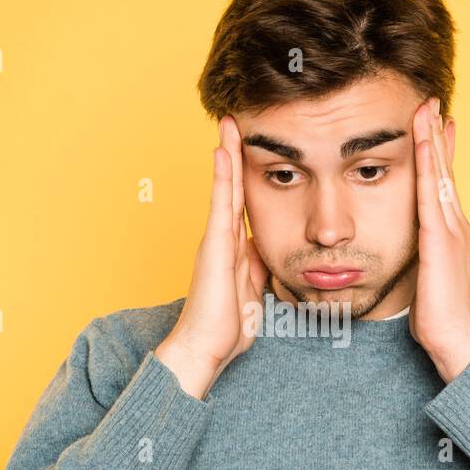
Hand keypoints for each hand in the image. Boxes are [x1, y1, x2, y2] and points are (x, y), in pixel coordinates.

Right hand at [155, 115, 269, 399]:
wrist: (205, 349)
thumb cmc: (226, 328)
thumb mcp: (253, 292)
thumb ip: (257, 268)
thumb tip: (264, 250)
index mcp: (233, 248)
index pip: (241, 202)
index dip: (245, 174)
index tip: (249, 148)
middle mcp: (221, 239)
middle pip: (231, 187)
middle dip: (234, 153)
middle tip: (235, 120)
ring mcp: (215, 240)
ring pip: (225, 189)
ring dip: (227, 155)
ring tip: (229, 124)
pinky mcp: (213, 247)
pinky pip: (220, 205)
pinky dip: (222, 178)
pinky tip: (222, 152)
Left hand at [408, 97, 469, 383]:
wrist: (457, 340)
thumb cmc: (438, 318)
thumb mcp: (425, 279)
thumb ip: (421, 260)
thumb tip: (412, 255)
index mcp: (449, 233)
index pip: (442, 184)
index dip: (438, 153)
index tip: (433, 126)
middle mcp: (455, 224)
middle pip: (444, 169)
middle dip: (437, 135)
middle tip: (432, 102)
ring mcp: (451, 229)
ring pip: (440, 173)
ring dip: (432, 138)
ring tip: (427, 108)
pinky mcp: (440, 237)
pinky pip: (431, 191)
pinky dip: (428, 163)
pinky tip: (422, 141)